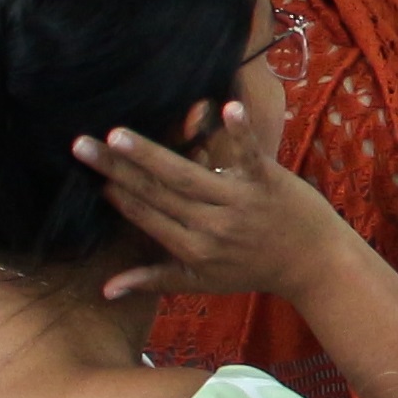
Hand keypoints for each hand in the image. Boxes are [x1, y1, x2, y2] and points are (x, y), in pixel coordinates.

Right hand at [80, 99, 350, 303]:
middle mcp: (211, 226)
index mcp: (192, 249)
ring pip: (186, 175)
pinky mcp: (268, 181)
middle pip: (156, 192)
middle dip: (117, 168)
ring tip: (118, 134)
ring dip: (151, 153)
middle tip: (82, 144)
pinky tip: (225, 108)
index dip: (118, 196)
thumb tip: (105, 289)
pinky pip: (248, 155)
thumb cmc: (254, 270)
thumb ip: (153, 280)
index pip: (147, 216)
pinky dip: (238, 132)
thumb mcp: (202, 282)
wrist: (316, 265)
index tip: (90, 174)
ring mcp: (239, 202)